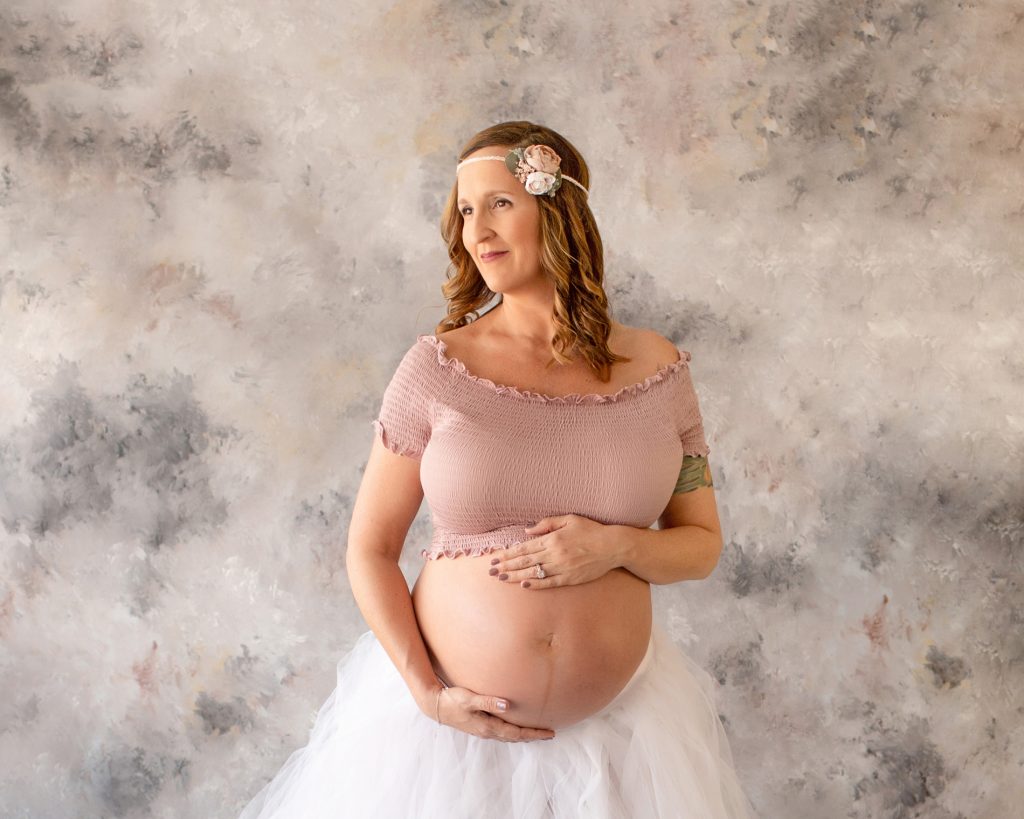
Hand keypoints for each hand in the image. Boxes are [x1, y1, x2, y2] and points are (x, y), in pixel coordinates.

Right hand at [430, 684, 555, 741]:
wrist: (435, 707)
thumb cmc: (452, 700)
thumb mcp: (469, 699)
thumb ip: (488, 701)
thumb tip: (507, 704)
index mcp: (488, 727)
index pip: (517, 733)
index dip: (534, 734)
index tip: (550, 733)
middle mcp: (488, 731)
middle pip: (516, 737)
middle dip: (533, 736)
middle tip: (549, 734)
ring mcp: (483, 730)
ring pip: (509, 736)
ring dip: (523, 735)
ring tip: (536, 732)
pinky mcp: (479, 726)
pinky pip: (502, 732)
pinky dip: (513, 731)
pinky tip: (514, 726)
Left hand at [488, 514, 620, 588]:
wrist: (612, 546)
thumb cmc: (591, 530)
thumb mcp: (569, 519)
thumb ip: (547, 524)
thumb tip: (527, 531)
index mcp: (553, 539)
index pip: (524, 548)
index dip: (508, 554)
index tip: (495, 558)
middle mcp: (555, 554)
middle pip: (525, 561)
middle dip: (506, 566)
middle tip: (491, 571)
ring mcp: (562, 568)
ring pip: (533, 573)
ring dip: (515, 576)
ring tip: (501, 578)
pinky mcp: (570, 578)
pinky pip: (549, 583)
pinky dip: (535, 584)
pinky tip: (523, 585)